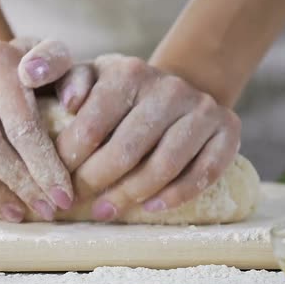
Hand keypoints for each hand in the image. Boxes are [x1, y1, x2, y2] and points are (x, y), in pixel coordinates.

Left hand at [55, 54, 241, 220]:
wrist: (176, 90)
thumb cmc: (121, 94)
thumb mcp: (94, 79)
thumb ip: (73, 83)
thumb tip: (68, 103)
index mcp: (129, 72)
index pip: (92, 126)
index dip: (69, 161)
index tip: (56, 182)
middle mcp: (169, 87)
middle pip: (125, 150)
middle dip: (94, 182)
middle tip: (76, 202)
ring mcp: (202, 109)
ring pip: (163, 166)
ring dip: (130, 195)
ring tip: (105, 211)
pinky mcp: (228, 130)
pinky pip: (204, 173)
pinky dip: (175, 196)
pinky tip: (150, 208)